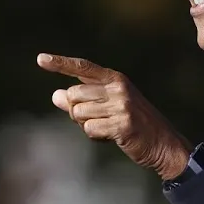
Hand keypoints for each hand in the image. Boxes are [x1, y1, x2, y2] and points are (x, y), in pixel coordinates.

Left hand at [37, 53, 191, 179]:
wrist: (163, 144)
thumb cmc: (134, 125)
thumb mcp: (108, 108)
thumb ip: (82, 101)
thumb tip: (56, 95)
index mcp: (116, 79)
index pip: (83, 67)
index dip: (60, 63)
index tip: (40, 59)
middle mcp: (118, 88)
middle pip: (74, 95)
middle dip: (77, 112)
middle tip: (97, 120)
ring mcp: (121, 105)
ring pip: (79, 114)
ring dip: (87, 126)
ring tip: (108, 128)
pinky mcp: (122, 124)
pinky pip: (89, 130)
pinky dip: (95, 137)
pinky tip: (112, 137)